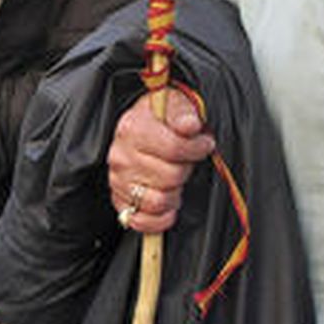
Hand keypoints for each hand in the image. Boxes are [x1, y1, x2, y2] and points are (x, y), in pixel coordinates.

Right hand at [107, 88, 214, 233]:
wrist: (141, 127)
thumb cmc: (161, 118)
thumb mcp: (175, 103)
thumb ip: (183, 112)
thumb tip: (190, 125)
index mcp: (133, 127)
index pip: (173, 147)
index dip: (197, 148)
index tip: (205, 143)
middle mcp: (120, 154)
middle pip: (170, 176)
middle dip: (186, 170)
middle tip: (186, 161)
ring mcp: (118, 179)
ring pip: (157, 201)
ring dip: (175, 194)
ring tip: (176, 180)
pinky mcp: (119, 200)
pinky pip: (141, 221)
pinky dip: (159, 219)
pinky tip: (168, 205)